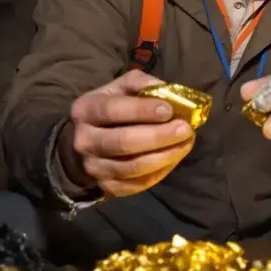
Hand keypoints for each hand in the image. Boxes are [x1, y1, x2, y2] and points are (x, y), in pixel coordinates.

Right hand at [62, 70, 195, 196]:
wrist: (87, 143)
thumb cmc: (111, 109)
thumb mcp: (120, 88)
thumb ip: (141, 84)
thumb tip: (165, 90)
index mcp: (85, 110)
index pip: (112, 110)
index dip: (141, 110)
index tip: (168, 110)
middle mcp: (84, 141)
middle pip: (123, 142)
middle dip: (158, 136)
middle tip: (185, 129)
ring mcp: (94, 167)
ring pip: (132, 167)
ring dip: (165, 156)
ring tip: (186, 143)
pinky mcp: (106, 186)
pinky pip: (137, 184)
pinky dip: (160, 172)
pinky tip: (174, 157)